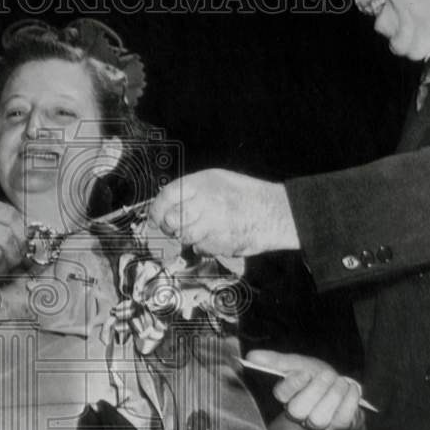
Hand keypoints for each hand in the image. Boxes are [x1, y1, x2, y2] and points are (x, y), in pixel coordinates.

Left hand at [148, 170, 299, 256]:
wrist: (275, 212)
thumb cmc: (247, 196)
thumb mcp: (218, 180)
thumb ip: (192, 191)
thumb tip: (168, 204)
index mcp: (202, 182)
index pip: (166, 196)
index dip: (157, 210)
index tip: (155, 218)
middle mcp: (205, 201)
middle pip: (171, 220)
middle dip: (170, 228)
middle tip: (174, 229)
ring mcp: (212, 223)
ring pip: (185, 236)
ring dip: (189, 238)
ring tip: (204, 231)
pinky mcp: (219, 242)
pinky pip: (201, 248)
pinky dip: (205, 247)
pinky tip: (218, 237)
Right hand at [246, 349, 366, 429]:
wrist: (346, 390)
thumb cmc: (319, 378)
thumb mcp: (300, 364)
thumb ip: (277, 361)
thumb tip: (250, 355)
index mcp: (288, 397)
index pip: (281, 396)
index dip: (293, 384)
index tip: (305, 372)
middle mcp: (300, 415)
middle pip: (298, 410)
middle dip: (315, 390)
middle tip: (328, 375)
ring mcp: (319, 426)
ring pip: (319, 418)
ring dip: (333, 395)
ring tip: (341, 382)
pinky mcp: (338, 429)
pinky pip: (342, 418)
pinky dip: (349, 400)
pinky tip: (351, 389)